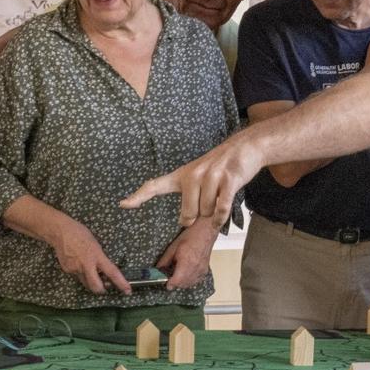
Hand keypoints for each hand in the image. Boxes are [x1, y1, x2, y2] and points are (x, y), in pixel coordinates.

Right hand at [51, 221, 130, 294]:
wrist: (60, 232)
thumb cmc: (81, 234)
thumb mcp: (96, 246)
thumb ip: (100, 259)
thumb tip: (103, 270)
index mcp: (97, 256)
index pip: (112, 272)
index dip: (121, 283)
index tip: (128, 291)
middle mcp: (86, 265)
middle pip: (96, 287)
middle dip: (101, 289)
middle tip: (104, 286)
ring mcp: (75, 269)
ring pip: (86, 283)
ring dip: (91, 282)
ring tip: (90, 270)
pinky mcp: (67, 271)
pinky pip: (77, 277)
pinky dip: (81, 274)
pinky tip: (78, 263)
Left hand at [121, 134, 264, 227]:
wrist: (246, 147)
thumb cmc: (221, 167)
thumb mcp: (198, 175)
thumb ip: (188, 197)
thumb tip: (184, 222)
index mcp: (182, 175)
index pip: (155, 185)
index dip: (139, 196)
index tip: (123, 204)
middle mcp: (193, 174)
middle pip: (188, 213)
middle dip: (197, 217)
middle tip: (206, 205)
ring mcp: (211, 176)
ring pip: (206, 211)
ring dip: (214, 213)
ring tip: (220, 197)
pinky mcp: (228, 180)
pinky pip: (220, 208)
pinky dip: (221, 217)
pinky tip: (221, 216)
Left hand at [157, 220, 218, 289]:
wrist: (205, 233)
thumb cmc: (190, 237)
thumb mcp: (173, 247)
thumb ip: (165, 260)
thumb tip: (158, 269)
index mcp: (186, 262)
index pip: (177, 280)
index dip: (170, 284)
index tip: (167, 284)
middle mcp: (195, 268)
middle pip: (183, 284)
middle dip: (175, 284)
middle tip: (170, 279)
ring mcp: (201, 270)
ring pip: (190, 284)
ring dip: (182, 283)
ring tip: (177, 276)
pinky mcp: (205, 270)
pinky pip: (196, 281)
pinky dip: (190, 281)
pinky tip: (186, 275)